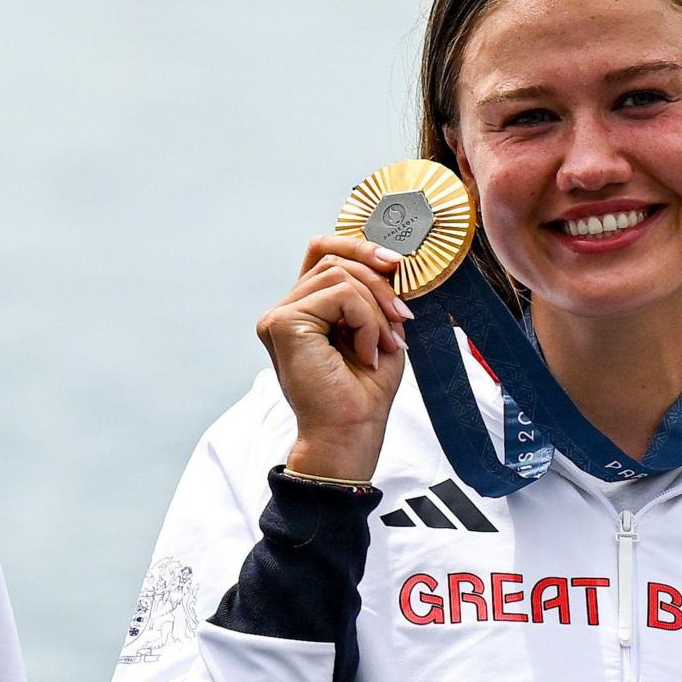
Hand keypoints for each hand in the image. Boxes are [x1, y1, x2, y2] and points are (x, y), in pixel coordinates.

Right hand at [261, 236, 415, 482]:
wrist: (350, 435)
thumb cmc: (363, 395)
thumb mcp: (380, 333)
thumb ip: (376, 296)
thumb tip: (393, 260)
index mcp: (306, 309)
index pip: (323, 251)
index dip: (359, 246)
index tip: (397, 264)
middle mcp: (286, 308)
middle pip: (334, 259)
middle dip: (379, 284)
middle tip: (403, 319)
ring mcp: (279, 315)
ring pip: (340, 275)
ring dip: (375, 309)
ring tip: (384, 345)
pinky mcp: (283, 323)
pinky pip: (339, 294)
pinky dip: (366, 320)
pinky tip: (367, 352)